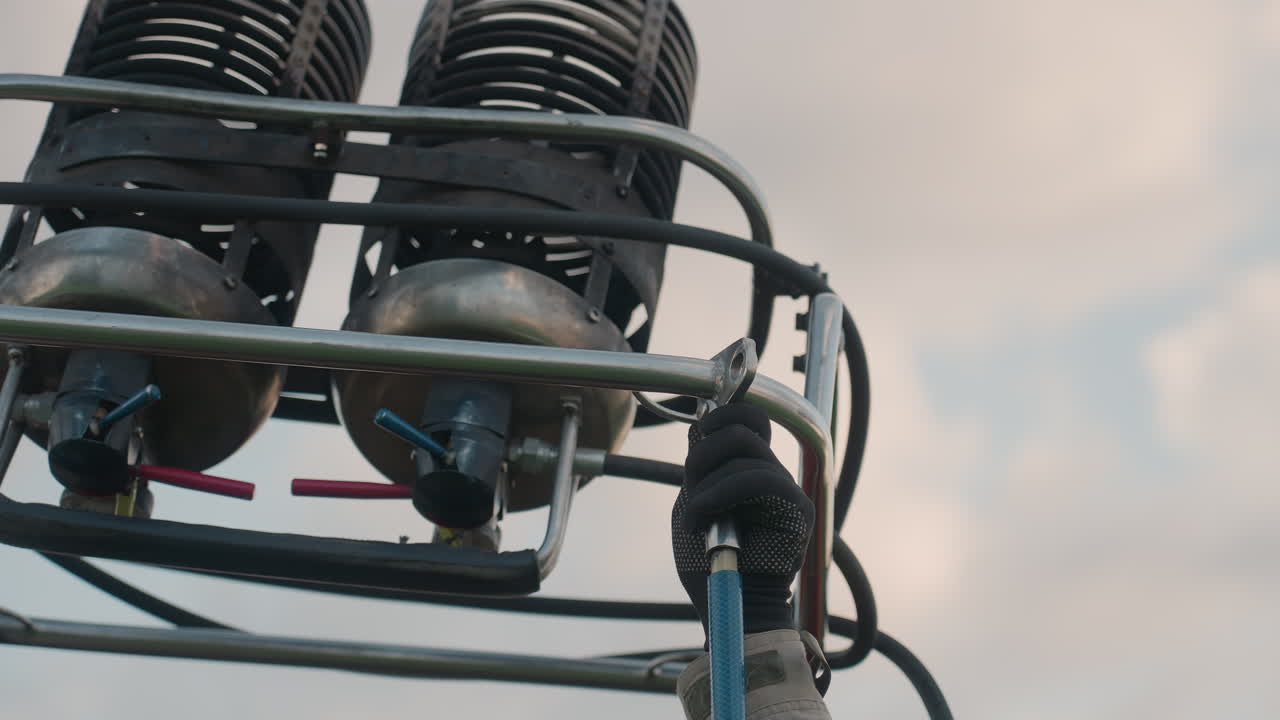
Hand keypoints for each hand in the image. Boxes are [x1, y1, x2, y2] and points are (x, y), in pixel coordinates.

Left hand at [671, 403, 814, 635]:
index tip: (697, 439)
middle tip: (692, 486)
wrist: (730, 605)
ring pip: (746, 450)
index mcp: (749, 468)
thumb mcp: (695, 503)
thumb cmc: (710, 561)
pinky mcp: (799, 508)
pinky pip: (762, 479)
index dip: (721, 415)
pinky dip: (720, 495)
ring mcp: (788, 489)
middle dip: (705, 449)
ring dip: (707, 482)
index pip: (749, 417)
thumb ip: (701, 468)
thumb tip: (700, 424)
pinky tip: (702, 521)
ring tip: (696, 518)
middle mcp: (773, 473)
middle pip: (745, 424)